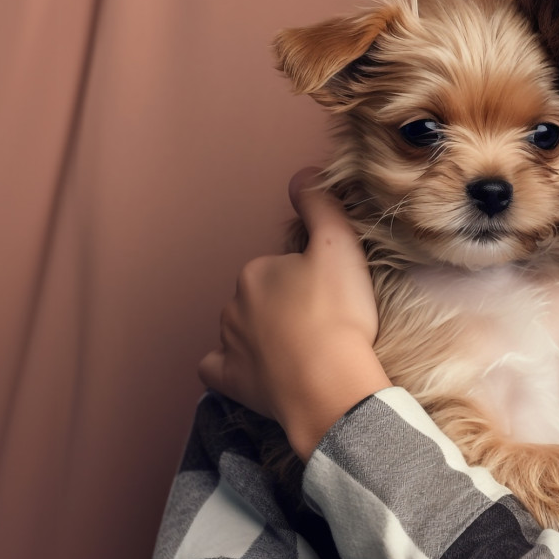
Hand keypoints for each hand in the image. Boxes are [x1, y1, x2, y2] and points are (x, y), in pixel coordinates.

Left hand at [199, 168, 391, 460]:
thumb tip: (303, 175)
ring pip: (242, 329)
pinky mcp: (229, 379)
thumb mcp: (339, 245)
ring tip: (302, 348)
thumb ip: (320, 205)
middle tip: (322, 319)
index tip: (332, 292)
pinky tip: (254, 368)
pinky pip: (218, 367)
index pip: (282, 266)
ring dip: (264, 333)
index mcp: (257, 271)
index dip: (309, 277)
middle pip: (262, 297)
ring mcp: (228, 344)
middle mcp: (233, 304)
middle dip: (285, 303)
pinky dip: (232, 365)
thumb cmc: (338, 313)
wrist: (329, 383)